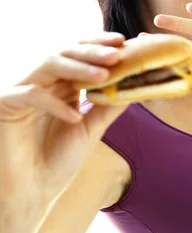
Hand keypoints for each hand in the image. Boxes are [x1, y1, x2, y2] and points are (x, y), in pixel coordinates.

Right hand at [0, 32, 128, 217]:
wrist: (32, 190)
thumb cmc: (58, 160)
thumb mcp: (91, 129)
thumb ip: (109, 106)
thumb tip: (137, 85)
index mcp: (60, 84)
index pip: (79, 54)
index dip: (99, 45)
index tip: (123, 42)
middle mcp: (41, 81)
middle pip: (66, 52)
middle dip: (92, 51)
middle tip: (116, 53)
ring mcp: (21, 89)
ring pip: (48, 64)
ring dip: (77, 68)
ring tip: (103, 75)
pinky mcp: (5, 103)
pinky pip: (31, 94)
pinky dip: (54, 104)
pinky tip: (75, 117)